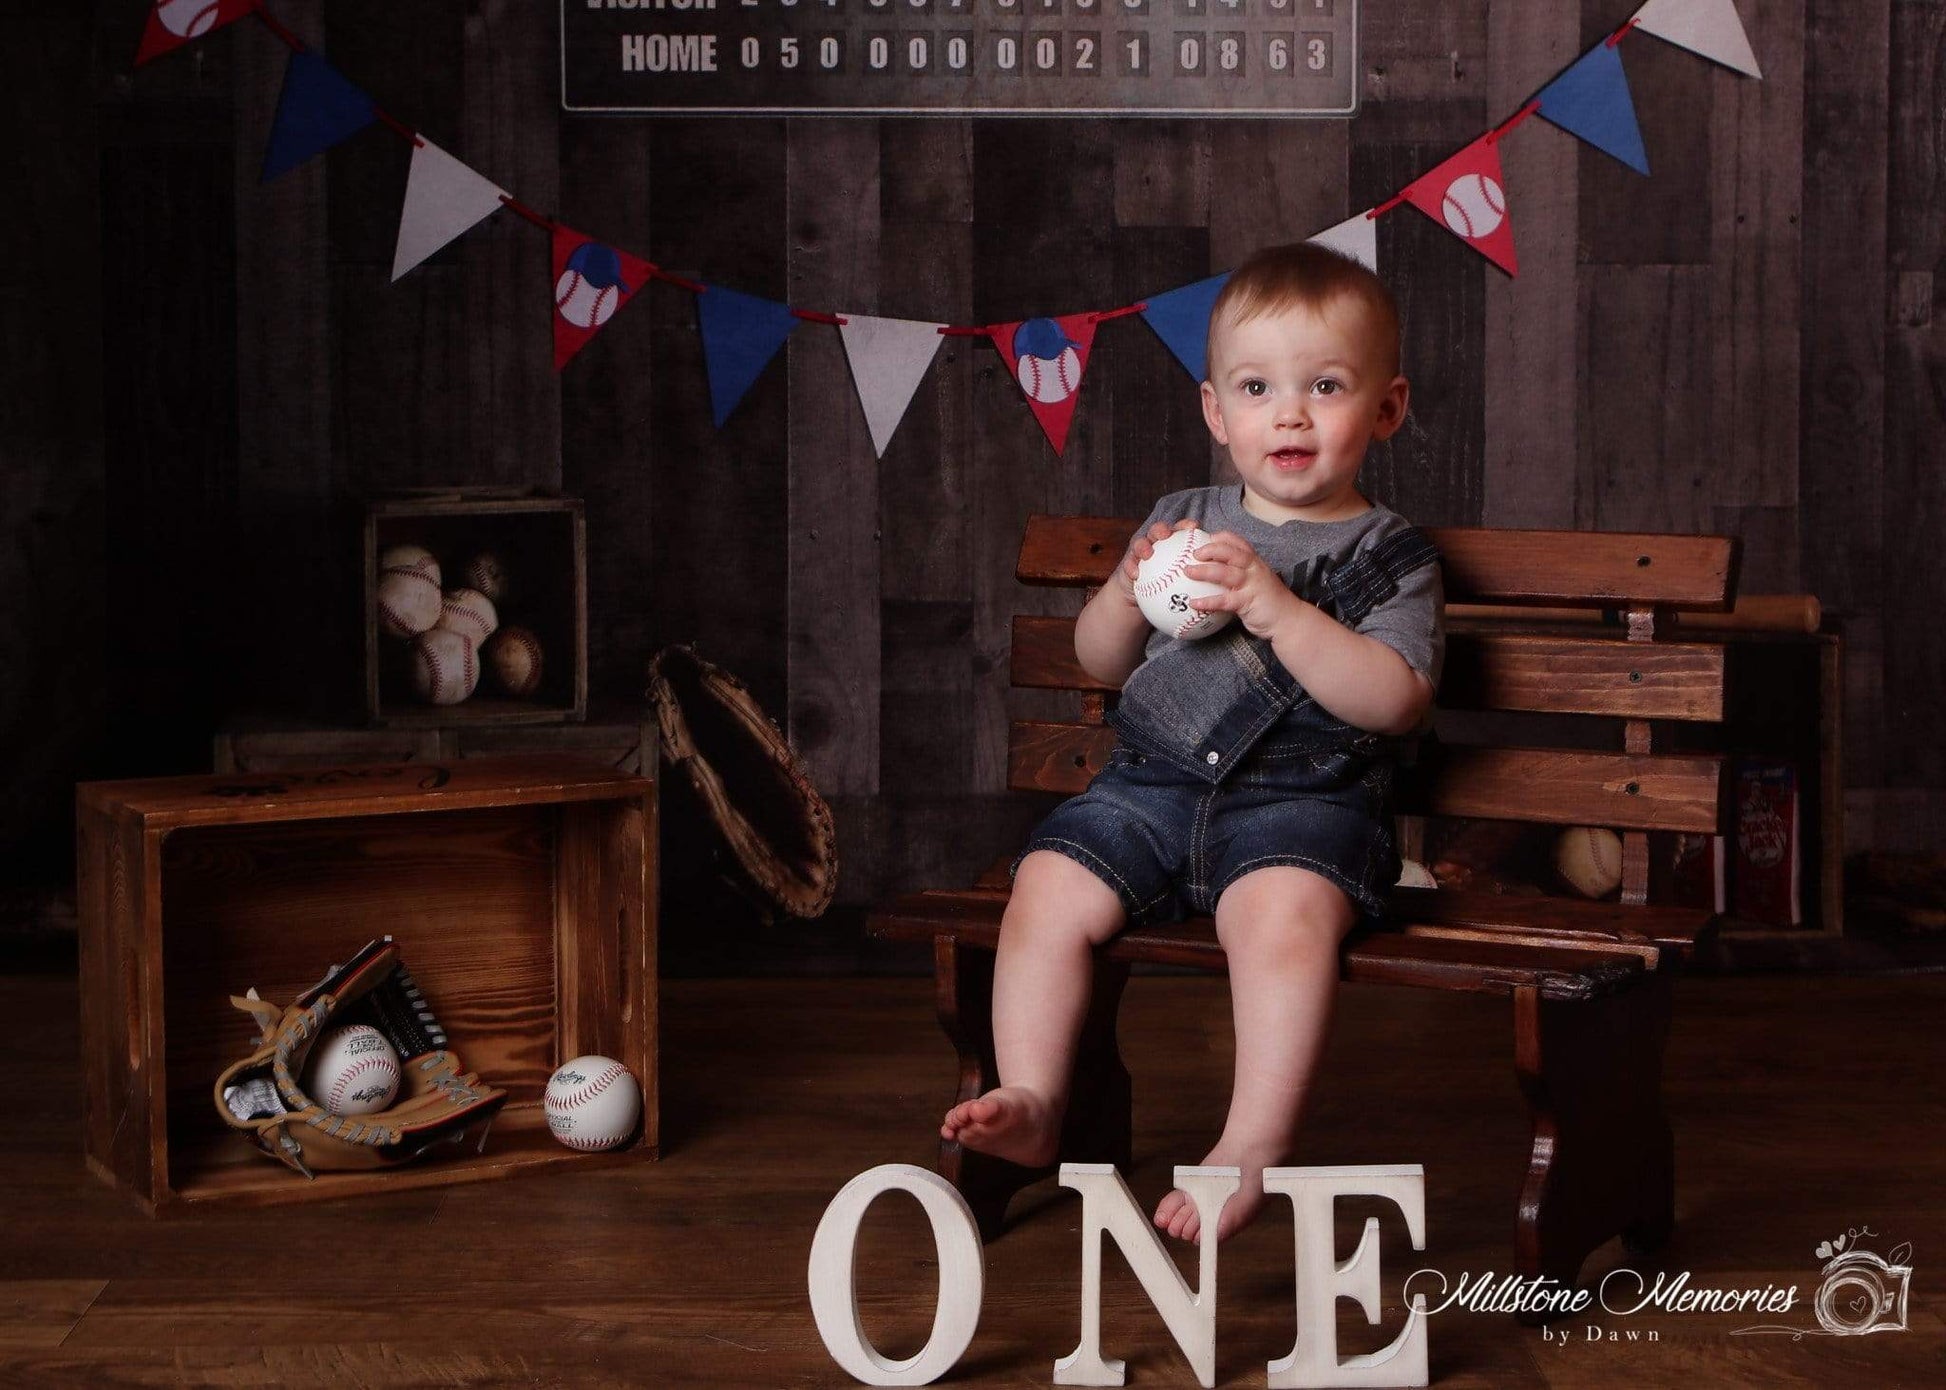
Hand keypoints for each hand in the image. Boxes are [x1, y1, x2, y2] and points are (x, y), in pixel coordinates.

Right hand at [1115, 517, 1200, 603]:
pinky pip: (1129, 564)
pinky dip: (1132, 568)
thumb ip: (1200, 577)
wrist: (1145, 598)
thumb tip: (1224, 583)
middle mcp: (1156, 544)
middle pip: (1158, 530)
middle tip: (1167, 535)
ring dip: (1143, 546)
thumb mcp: (1187, 583)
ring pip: (1140, 543)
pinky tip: (1136, 576)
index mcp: (1172, 545)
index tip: (1194, 527)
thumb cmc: (1171, 589)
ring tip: (1148, 554)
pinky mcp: (1128, 562)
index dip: (1186, 525)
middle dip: (1162, 529)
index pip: (1180, 530)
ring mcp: (1140, 553)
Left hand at [1182, 531, 1304, 639]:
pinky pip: (1224, 600)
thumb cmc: (1268, 601)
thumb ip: (1239, 575)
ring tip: (1187, 572)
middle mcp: (1254, 568)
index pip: (1237, 542)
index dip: (1220, 537)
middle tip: (1193, 554)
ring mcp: (1252, 584)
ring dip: (1204, 571)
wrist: (1289, 619)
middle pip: (1230, 552)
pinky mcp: (1248, 601)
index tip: (1205, 537)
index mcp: (1254, 561)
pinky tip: (1194, 603)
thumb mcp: (1256, 582)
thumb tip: (1213, 573)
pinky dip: (1208, 601)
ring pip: (1225, 572)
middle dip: (1211, 549)